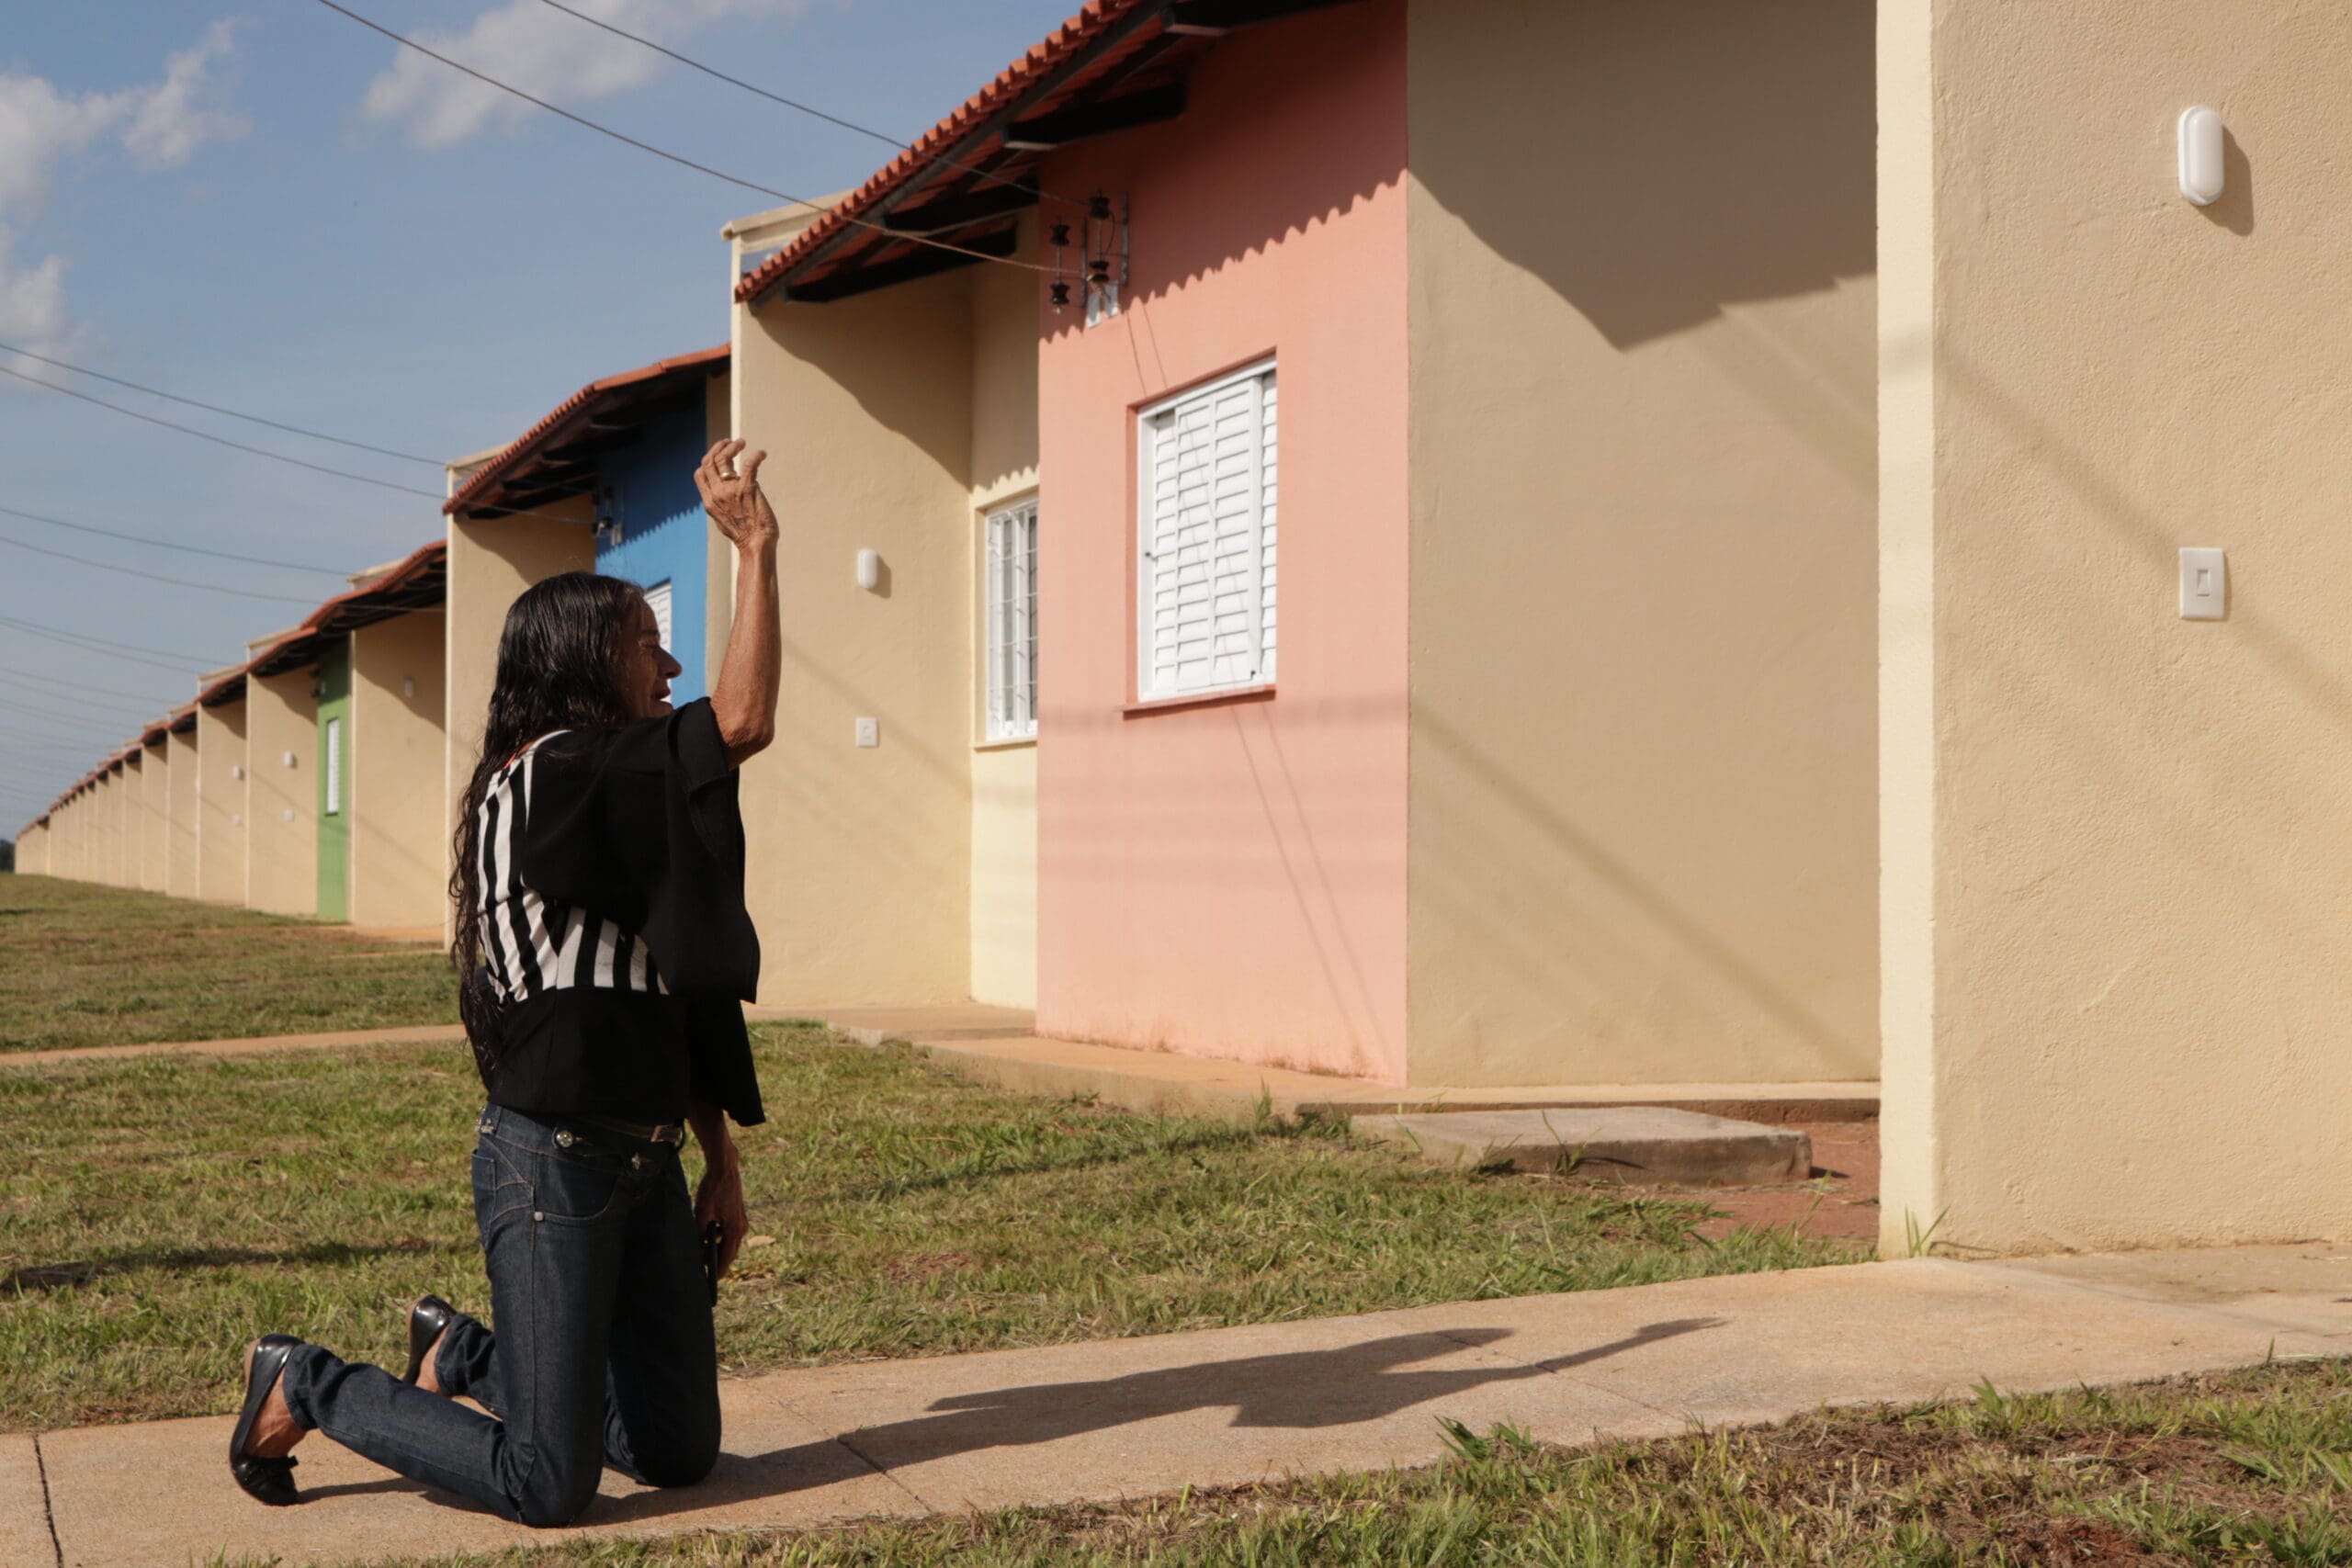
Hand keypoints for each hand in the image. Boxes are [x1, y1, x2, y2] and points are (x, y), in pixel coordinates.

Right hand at [694, 439, 776, 550]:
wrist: (756, 546)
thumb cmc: (745, 535)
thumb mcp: (723, 519)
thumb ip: (721, 503)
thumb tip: (724, 490)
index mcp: (709, 501)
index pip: (700, 473)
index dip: (708, 459)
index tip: (719, 453)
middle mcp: (716, 494)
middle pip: (709, 462)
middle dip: (719, 447)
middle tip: (732, 442)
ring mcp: (730, 492)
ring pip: (723, 459)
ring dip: (733, 447)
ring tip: (742, 443)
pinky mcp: (748, 490)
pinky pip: (749, 466)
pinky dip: (756, 456)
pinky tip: (762, 453)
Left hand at [694, 1153, 748, 1281]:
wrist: (724, 1168)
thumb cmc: (713, 1189)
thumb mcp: (701, 1212)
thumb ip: (699, 1232)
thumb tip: (696, 1249)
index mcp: (734, 1230)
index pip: (727, 1258)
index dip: (718, 1271)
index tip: (711, 1282)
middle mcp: (741, 1228)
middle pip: (730, 1253)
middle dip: (717, 1262)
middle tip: (704, 1271)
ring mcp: (741, 1221)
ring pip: (729, 1243)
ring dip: (718, 1249)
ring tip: (702, 1255)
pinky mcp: (737, 1215)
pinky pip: (729, 1234)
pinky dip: (719, 1239)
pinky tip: (707, 1237)